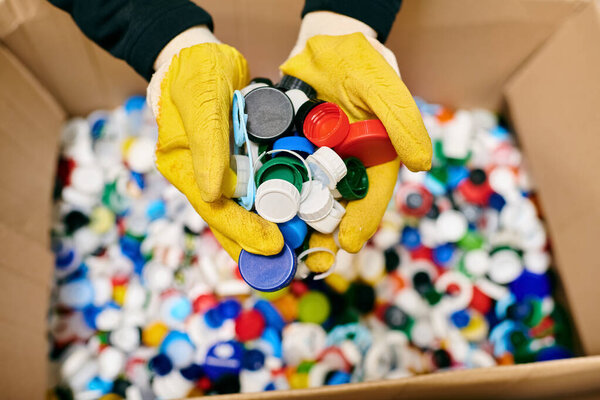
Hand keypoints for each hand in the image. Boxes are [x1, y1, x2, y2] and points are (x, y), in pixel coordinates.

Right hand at [148, 27, 282, 259]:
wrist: (201, 56)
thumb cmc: (194, 71)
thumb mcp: (201, 98)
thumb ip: (206, 142)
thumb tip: (214, 192)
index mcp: (184, 170)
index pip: (215, 210)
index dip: (243, 231)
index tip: (273, 247)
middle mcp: (204, 178)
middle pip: (233, 221)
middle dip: (261, 247)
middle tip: (295, 267)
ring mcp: (224, 173)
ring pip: (250, 212)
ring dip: (274, 234)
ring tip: (303, 254)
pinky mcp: (243, 164)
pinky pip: (263, 192)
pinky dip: (281, 209)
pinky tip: (303, 223)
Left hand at [280, 13, 431, 269]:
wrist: (318, 44)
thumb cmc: (356, 59)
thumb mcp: (379, 81)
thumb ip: (401, 118)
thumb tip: (421, 164)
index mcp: (376, 154)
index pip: (374, 193)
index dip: (364, 219)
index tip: (349, 243)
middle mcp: (348, 164)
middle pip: (340, 207)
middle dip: (327, 235)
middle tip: (312, 261)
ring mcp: (318, 163)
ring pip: (310, 201)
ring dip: (300, 227)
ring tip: (286, 252)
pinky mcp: (291, 155)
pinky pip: (283, 182)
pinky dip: (276, 202)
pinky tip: (263, 219)